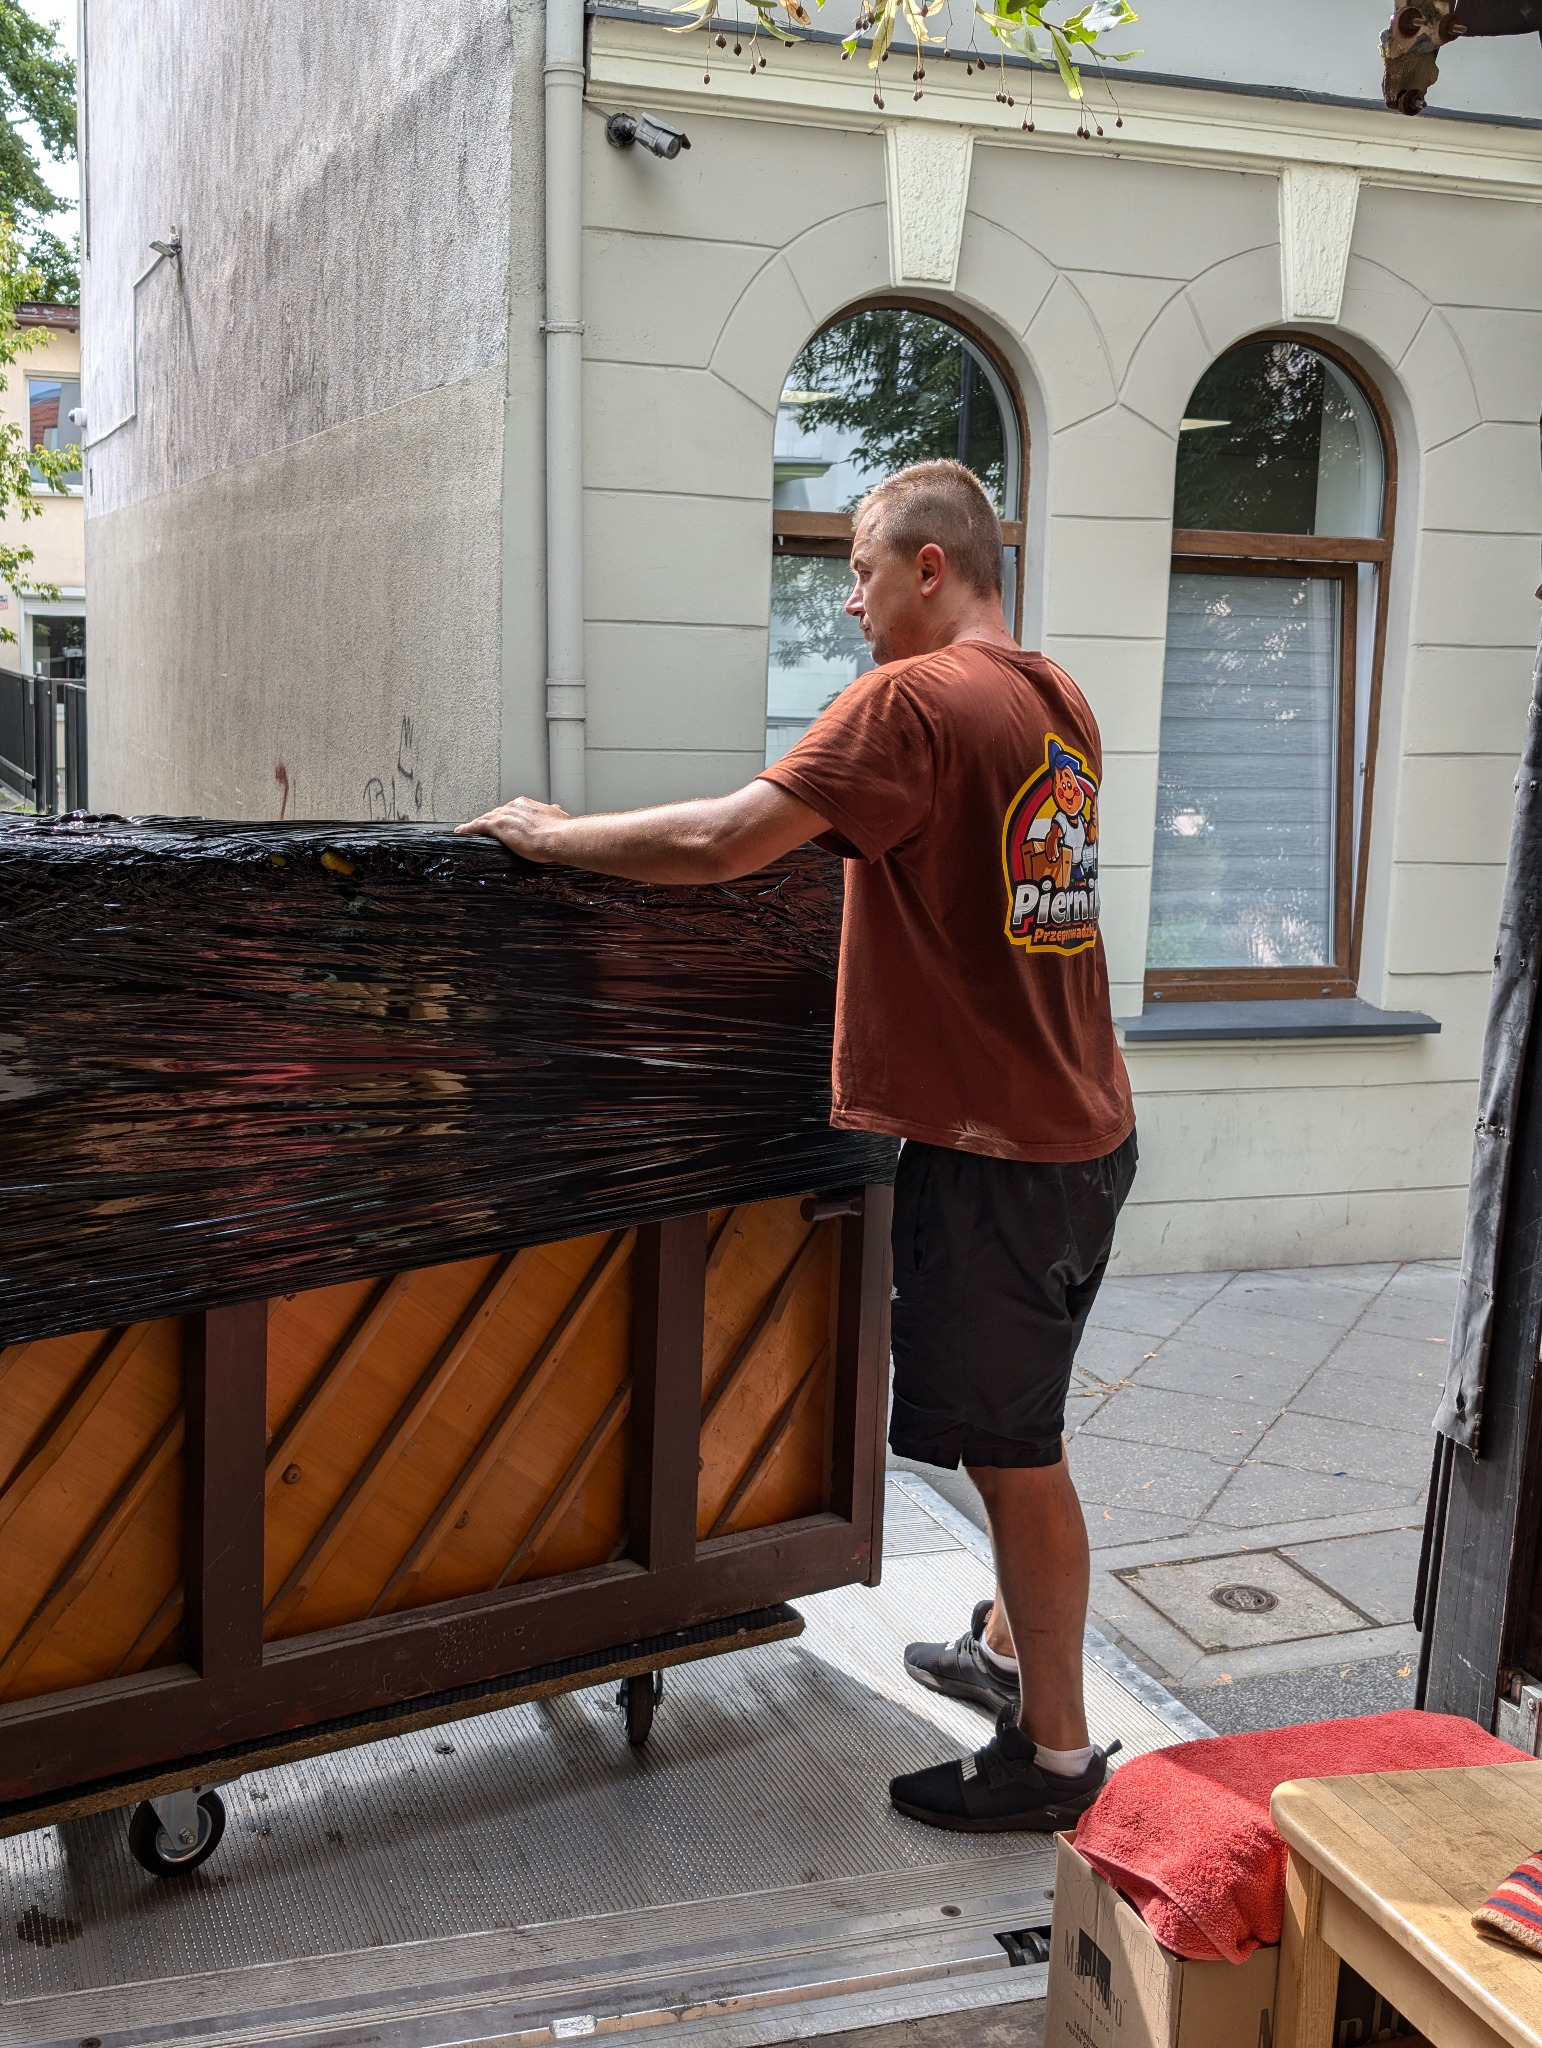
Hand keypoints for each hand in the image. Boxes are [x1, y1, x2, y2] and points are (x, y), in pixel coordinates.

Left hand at [455, 796, 571, 861]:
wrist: (558, 837)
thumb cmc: (560, 831)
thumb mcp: (558, 818)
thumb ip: (554, 813)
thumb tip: (556, 810)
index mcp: (527, 804)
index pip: (511, 810)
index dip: (506, 817)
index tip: (504, 823)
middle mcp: (514, 807)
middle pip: (497, 813)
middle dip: (491, 821)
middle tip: (486, 830)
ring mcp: (504, 816)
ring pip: (486, 819)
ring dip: (477, 824)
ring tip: (469, 830)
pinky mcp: (497, 827)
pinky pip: (477, 826)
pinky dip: (468, 828)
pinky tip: (461, 832)